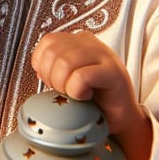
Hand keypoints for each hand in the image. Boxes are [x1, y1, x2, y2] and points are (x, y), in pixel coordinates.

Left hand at [31, 31, 152, 159]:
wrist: (120, 119)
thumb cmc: (92, 99)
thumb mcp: (66, 79)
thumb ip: (53, 67)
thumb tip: (38, 68)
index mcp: (77, 40)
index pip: (48, 42)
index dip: (43, 65)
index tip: (53, 81)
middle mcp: (90, 42)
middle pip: (53, 53)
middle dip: (51, 78)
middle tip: (65, 91)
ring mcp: (104, 54)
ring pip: (65, 63)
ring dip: (64, 86)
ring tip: (76, 94)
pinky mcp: (113, 71)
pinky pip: (81, 77)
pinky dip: (77, 91)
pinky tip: (87, 96)